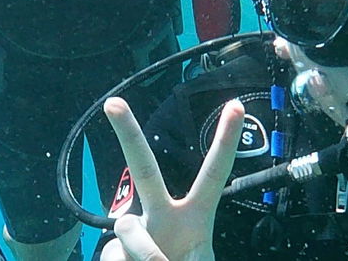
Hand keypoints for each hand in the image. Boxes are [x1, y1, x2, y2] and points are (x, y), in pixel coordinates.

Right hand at [100, 97, 244, 260]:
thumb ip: (189, 257)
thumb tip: (149, 255)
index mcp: (195, 215)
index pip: (214, 174)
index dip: (225, 141)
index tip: (235, 105)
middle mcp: (162, 215)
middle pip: (144, 169)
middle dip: (129, 135)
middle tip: (113, 102)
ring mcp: (134, 230)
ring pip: (127, 228)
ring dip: (146, 255)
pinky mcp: (111, 250)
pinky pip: (114, 255)